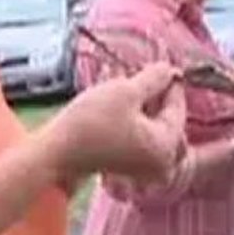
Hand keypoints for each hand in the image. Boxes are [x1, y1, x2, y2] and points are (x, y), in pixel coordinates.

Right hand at [43, 62, 186, 183]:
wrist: (55, 154)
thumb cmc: (91, 123)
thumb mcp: (125, 90)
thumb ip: (154, 78)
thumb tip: (169, 69)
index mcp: (166, 146)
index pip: (178, 109)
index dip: (170, 83)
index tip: (164, 65)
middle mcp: (160, 163)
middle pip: (167, 121)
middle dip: (157, 97)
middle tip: (144, 76)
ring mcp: (143, 169)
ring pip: (152, 129)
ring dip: (143, 108)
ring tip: (126, 88)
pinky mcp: (125, 168)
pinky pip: (139, 139)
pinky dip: (133, 121)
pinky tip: (118, 106)